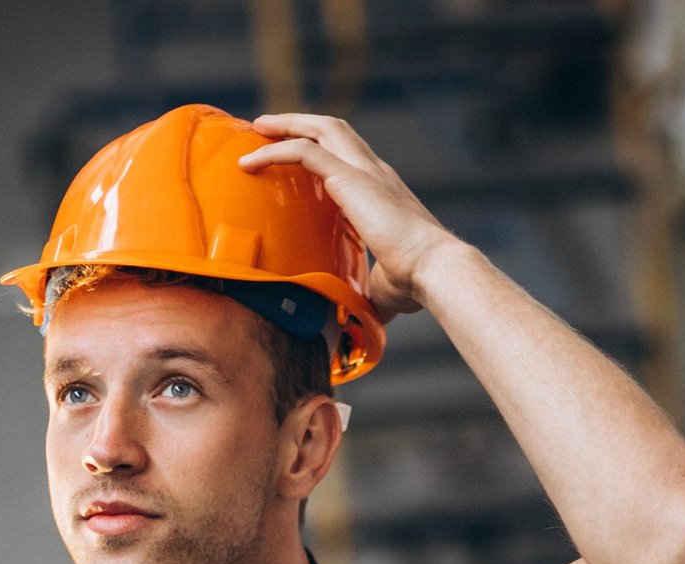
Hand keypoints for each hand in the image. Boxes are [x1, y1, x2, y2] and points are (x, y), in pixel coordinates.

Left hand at [239, 113, 456, 320]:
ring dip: (286, 125)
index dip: (324, 150)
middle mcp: (375, 172)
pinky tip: (251, 160)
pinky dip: (275, 151)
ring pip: (320, 128)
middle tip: (268, 127)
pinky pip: (304, 151)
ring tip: (257, 128)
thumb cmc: (416, 282)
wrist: (432, 268)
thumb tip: (360, 319)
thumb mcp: (385, 288)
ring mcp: (364, 171)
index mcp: (384, 191)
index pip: (350, 157)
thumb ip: (369, 295)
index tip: (298, 156)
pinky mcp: (349, 178)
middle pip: (334, 129)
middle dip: (301, 123)